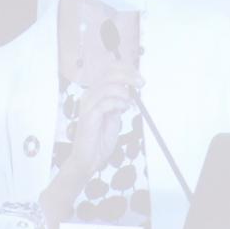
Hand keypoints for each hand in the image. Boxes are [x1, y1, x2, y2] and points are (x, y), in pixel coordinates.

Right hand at [40, 61, 143, 223]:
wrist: (89, 158)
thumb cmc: (100, 138)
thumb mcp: (115, 115)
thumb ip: (120, 101)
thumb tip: (132, 89)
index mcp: (94, 93)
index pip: (109, 71)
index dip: (126, 70)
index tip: (140, 78)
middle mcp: (89, 96)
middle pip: (109, 74)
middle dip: (129, 76)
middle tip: (142, 84)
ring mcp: (87, 106)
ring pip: (108, 87)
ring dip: (124, 94)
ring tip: (129, 105)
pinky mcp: (88, 117)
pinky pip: (106, 103)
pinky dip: (119, 104)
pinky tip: (123, 110)